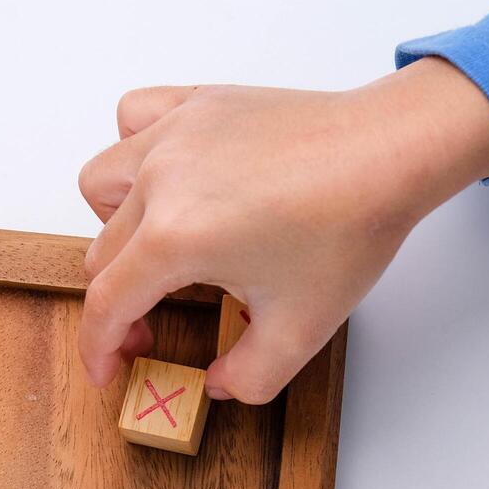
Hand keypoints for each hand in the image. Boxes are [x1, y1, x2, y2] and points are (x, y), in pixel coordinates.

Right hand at [76, 57, 488, 402]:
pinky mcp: (197, 104)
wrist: (389, 152)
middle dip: (118, 302)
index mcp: (175, 238)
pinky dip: (133, 153)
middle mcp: (161, 181)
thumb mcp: (299, 332)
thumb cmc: (350, 226)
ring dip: (112, 227)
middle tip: (154, 324)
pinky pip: (134, 121)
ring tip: (154, 246)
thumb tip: (219, 384)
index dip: (98, 349)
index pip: (106, 303)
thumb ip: (248, 379)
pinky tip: (165, 179)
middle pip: (102, 254)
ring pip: (101, 184)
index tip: (108, 370)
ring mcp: (174, 135)